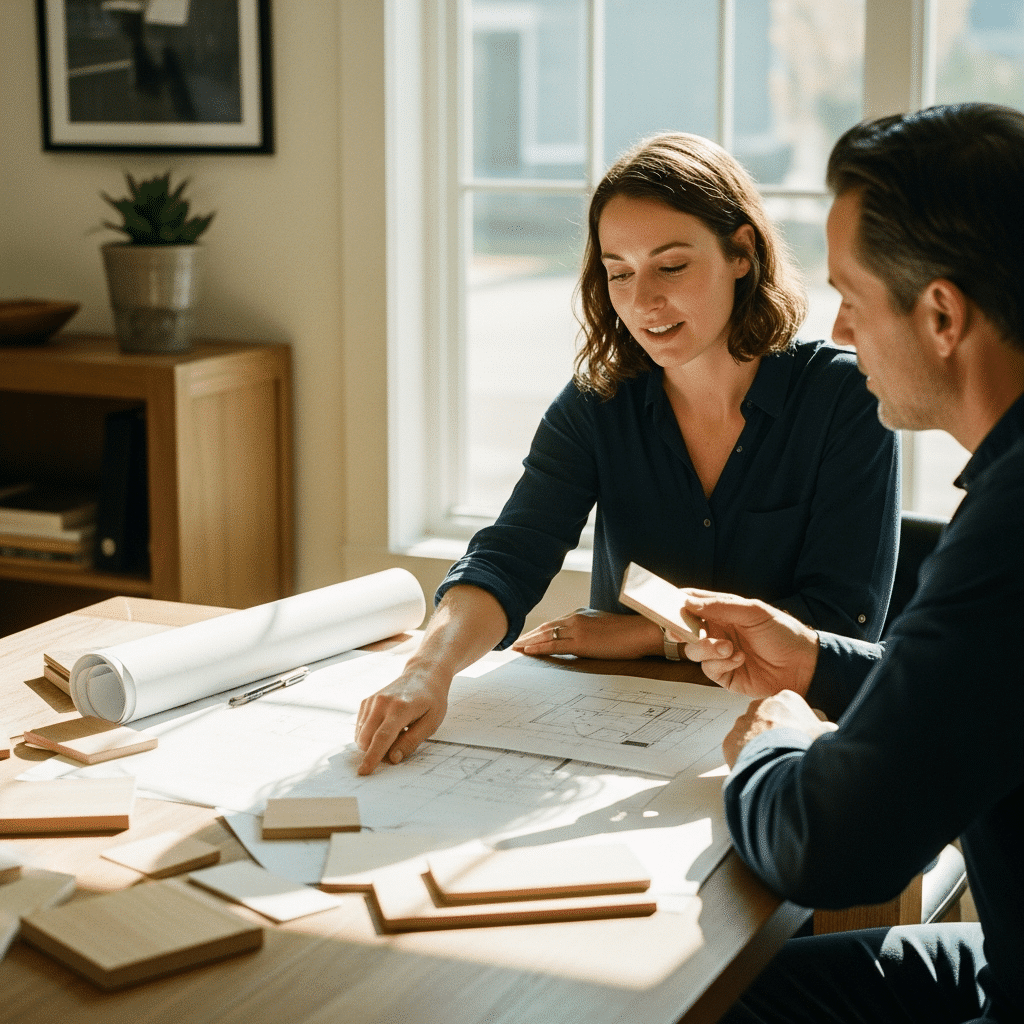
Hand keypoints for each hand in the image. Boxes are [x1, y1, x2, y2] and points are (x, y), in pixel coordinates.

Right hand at [355, 666, 448, 774]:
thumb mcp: (431, 722)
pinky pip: (360, 727)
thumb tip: (393, 758)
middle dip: (375, 752)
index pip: (382, 737)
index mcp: (400, 708)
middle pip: (366, 738)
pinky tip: (386, 726)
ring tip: (396, 732)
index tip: (364, 771)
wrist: (423, 674)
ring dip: (372, 743)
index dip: (372, 757)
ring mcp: (372, 700)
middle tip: (397, 747)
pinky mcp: (366, 701)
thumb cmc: (431, 699)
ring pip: (361, 734)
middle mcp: (382, 703)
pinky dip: (369, 734)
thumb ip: (411, 741)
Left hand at [512, 609, 663, 659]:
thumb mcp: (605, 626)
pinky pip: (554, 645)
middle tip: (513, 642)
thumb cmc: (629, 632)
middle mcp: (576, 619)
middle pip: (545, 627)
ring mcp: (577, 630)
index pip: (554, 623)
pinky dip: (538, 647)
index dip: (538, 630)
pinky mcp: (581, 642)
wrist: (642, 631)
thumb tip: (585, 638)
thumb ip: (591, 629)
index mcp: (581, 614)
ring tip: (514, 647)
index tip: (527, 636)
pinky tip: (527, 651)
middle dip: (528, 635)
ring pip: (545, 635)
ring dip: (528, 642)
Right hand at [671, 589, 818, 697]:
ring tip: (728, 648)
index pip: (694, 603)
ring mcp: (720, 654)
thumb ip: (721, 606)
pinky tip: (738, 659)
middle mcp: (718, 632)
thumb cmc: (784, 633)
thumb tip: (689, 602)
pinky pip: (709, 669)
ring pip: (694, 651)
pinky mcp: (725, 676)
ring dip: (707, 649)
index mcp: (723, 611)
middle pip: (686, 630)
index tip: (667, 605)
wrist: (805, 666)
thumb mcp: (754, 611)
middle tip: (682, 632)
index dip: (679, 603)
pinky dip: (721, 663)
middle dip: (682, 631)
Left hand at [723, 690, 836, 766]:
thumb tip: (831, 730)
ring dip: (757, 743)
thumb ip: (825, 729)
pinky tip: (757, 766)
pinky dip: (746, 756)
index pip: (787, 708)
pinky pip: (738, 747)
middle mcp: (760, 704)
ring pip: (750, 731)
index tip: (795, 736)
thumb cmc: (802, 747)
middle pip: (766, 716)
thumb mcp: (823, 735)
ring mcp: (743, 721)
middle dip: (772, 731)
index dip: (792, 724)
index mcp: (785, 699)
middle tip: (782, 749)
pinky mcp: (731, 738)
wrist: (779, 766)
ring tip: (770, 761)